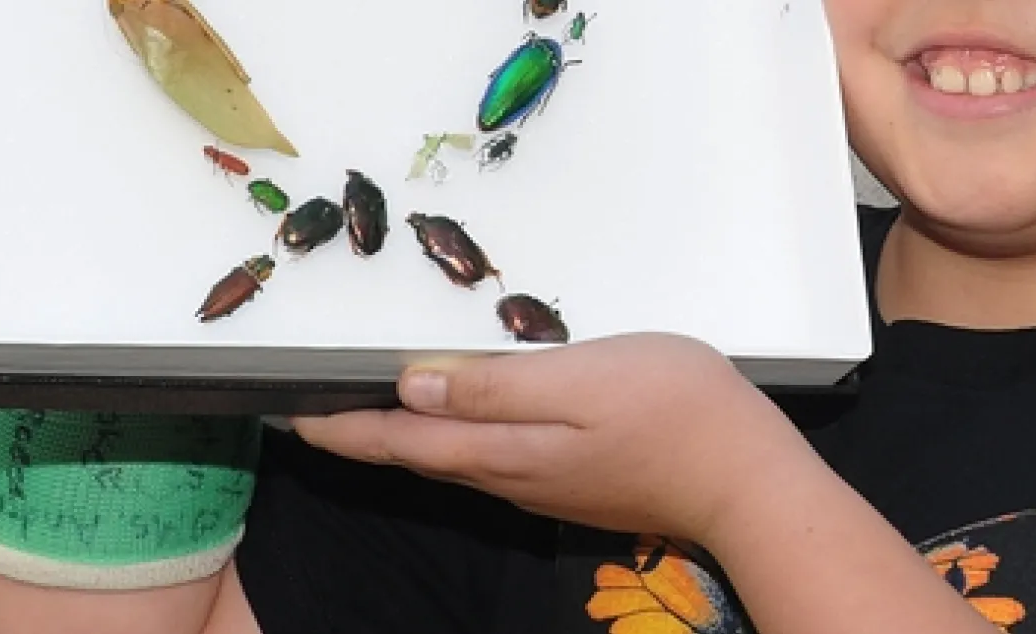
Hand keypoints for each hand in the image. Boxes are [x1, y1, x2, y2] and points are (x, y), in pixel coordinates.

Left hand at [289, 332, 826, 541]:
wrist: (748, 480)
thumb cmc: (676, 411)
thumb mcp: (581, 380)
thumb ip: (493, 387)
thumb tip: (409, 386)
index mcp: (503, 449)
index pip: (400, 441)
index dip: (340, 427)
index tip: (287, 412)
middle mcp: (511, 477)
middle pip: (419, 456)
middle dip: (361, 434)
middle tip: (312, 408)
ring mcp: (543, 486)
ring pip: (455, 462)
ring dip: (406, 438)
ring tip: (369, 411)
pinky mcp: (573, 483)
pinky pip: (494, 461)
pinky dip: (455, 440)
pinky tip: (458, 423)